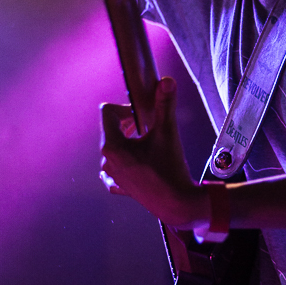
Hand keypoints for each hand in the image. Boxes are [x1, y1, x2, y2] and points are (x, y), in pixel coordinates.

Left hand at [100, 77, 207, 228]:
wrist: (178, 204)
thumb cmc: (171, 168)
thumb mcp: (168, 133)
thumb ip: (165, 105)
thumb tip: (167, 81)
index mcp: (112, 146)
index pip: (107, 113)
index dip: (125, 108)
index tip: (144, 114)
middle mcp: (106, 161)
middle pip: (111, 130)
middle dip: (128, 124)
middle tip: (149, 127)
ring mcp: (112, 176)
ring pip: (114, 149)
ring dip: (128, 142)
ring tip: (149, 146)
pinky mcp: (120, 188)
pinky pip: (115, 171)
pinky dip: (124, 163)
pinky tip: (138, 163)